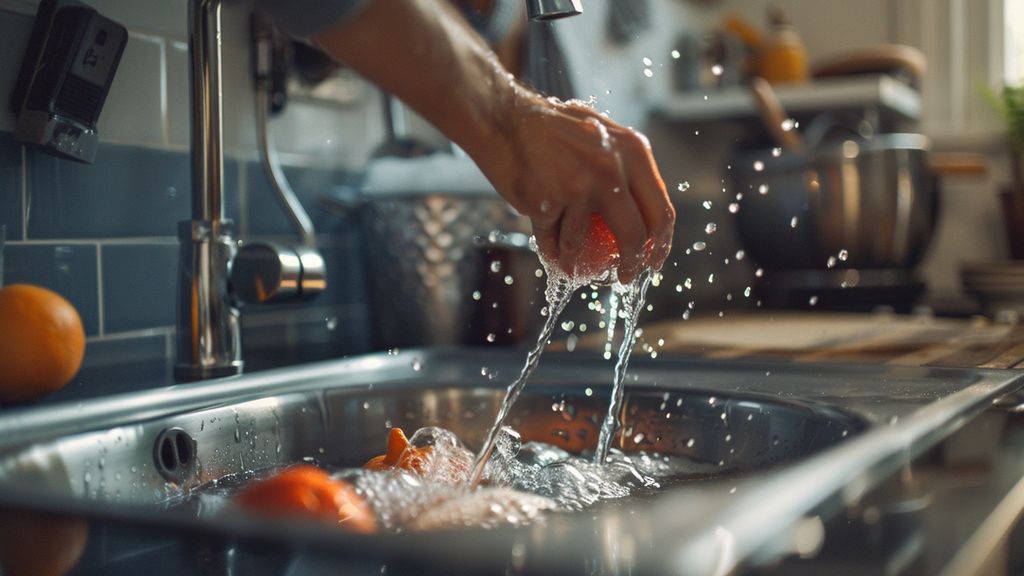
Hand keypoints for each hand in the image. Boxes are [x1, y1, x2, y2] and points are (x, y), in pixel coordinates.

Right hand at [481, 93, 674, 283]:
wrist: (504, 118)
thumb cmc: (553, 130)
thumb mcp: (603, 135)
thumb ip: (626, 167)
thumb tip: (646, 214)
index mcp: (633, 151)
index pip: (660, 209)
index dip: (661, 244)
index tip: (653, 261)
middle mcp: (611, 168)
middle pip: (634, 234)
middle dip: (632, 264)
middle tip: (624, 275)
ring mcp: (578, 186)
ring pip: (583, 242)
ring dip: (576, 259)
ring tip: (569, 259)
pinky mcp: (546, 202)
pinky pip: (552, 240)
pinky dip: (552, 249)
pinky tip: (551, 250)